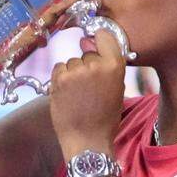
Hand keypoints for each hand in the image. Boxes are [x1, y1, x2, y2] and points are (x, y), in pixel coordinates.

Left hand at [49, 30, 125, 157]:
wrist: (88, 140)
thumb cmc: (105, 118)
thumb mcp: (117, 89)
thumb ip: (107, 66)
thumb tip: (88, 41)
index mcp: (115, 66)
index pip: (105, 35)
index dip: (99, 40)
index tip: (96, 44)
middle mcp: (95, 65)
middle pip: (87, 53)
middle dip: (87, 65)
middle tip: (88, 87)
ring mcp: (76, 71)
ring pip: (72, 62)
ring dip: (73, 73)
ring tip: (78, 94)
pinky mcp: (59, 79)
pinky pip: (60, 69)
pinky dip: (61, 78)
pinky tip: (68, 94)